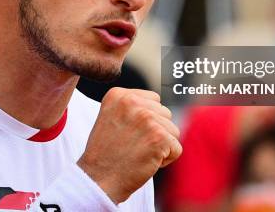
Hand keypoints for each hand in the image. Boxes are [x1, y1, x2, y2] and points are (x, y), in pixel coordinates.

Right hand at [77, 88, 181, 203]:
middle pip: (165, 113)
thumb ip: (132, 107)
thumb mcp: (111, 118)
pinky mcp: (159, 137)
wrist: (98, 180)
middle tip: (133, 146)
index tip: (128, 133)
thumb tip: (158, 105)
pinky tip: (146, 162)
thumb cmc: (105, 154)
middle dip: (155, 132)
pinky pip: (176, 148)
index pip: (153, 100)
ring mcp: (146, 118)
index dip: (147, 120)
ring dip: (161, 145)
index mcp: (118, 95)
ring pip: (172, 130)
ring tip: (138, 153)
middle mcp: (132, 102)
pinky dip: (166, 159)